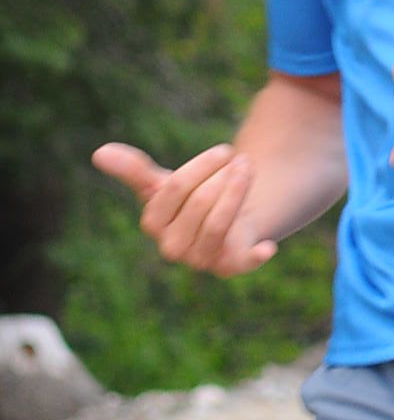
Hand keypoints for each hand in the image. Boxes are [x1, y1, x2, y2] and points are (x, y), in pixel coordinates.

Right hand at [91, 142, 278, 275]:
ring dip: (239, 192)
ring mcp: (201, 260)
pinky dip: (255, 257)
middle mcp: (172, 247)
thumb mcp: (163, 182)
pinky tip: (268, 247)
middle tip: (242, 161)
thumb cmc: (189, 200)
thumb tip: (98, 153)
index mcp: (152, 224)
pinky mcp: (229, 268)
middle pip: (201, 203)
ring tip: (250, 169)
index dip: (202, 166)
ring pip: (220, 223)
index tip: (225, 151)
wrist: (225, 220)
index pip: (175, 188)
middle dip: (224, 177)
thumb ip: (134, 170)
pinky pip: (242, 263)